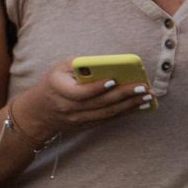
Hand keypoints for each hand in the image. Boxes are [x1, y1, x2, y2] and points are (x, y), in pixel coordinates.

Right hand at [16, 62, 149, 141]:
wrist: (39, 111)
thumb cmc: (55, 82)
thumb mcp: (61, 68)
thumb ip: (82, 64)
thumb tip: (109, 63)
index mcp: (59, 89)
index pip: (80, 92)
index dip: (97, 87)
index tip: (114, 80)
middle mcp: (68, 107)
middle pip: (99, 103)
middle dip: (124, 95)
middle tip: (144, 87)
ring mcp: (77, 119)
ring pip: (106, 113)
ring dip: (129, 105)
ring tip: (147, 96)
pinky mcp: (85, 125)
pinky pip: (108, 119)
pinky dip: (125, 112)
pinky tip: (140, 105)